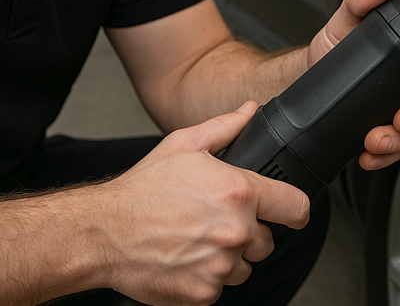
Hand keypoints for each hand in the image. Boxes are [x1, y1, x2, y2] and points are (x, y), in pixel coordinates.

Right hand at [100, 102, 308, 305]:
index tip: (290, 211)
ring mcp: (220, 266)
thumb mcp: (185, 144)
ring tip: (198, 237)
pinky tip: (186, 256)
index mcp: (238, 191)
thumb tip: (250, 111)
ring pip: (245, 266)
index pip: (297, 207)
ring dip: (229, 256)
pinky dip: (208, 276)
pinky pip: (221, 286)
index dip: (295, 209)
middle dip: (250, 231)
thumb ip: (226, 127)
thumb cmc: (143, 189)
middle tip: (218, 219)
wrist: (103, 233)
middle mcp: (235, 230)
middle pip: (268, 240)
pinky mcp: (203, 293)